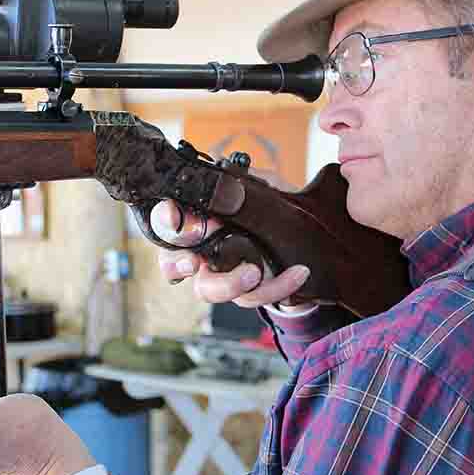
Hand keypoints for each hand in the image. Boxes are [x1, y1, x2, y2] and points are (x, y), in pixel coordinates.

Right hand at [152, 197, 311, 309]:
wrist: (310, 242)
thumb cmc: (277, 208)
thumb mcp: (264, 187)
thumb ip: (243, 182)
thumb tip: (224, 177)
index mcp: (200, 219)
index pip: (166, 221)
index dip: (163, 219)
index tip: (170, 215)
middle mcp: (202, 250)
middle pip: (174, 264)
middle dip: (178, 263)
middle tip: (192, 262)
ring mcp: (222, 275)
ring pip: (209, 290)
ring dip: (229, 283)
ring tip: (254, 273)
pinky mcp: (248, 293)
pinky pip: (253, 297)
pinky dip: (277, 287)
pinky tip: (298, 273)